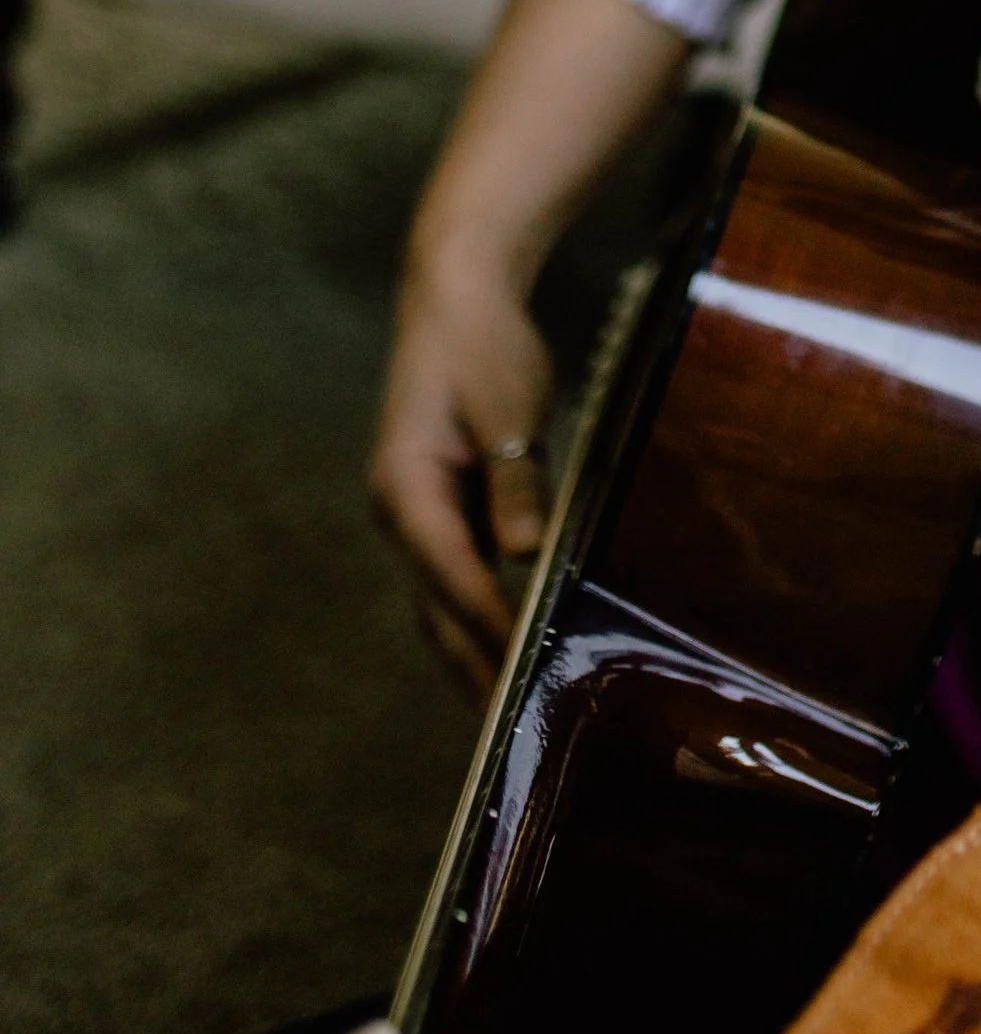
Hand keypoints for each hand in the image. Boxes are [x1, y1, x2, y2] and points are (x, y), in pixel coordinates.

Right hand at [371, 271, 551, 698]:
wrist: (456, 294)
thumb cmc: (484, 346)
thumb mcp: (510, 407)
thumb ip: (515, 481)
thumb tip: (522, 554)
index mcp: (408, 491)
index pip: (456, 580)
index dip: (492, 634)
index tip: (524, 685)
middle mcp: (403, 512)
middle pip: (440, 609)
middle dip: (474, 672)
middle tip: (513, 740)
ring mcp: (418, 512)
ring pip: (447, 600)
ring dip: (476, 652)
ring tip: (515, 714)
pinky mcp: (442, 504)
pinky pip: (462, 573)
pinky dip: (486, 613)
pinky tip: (518, 644)